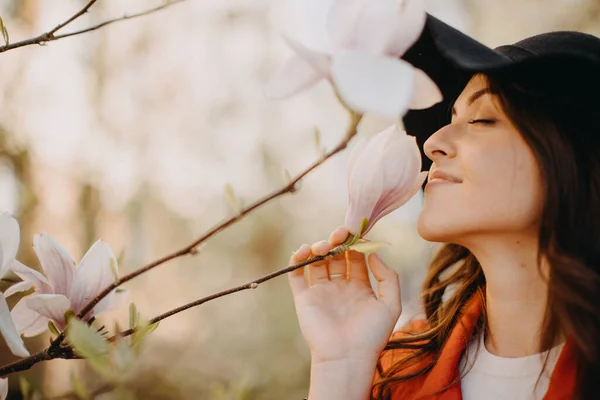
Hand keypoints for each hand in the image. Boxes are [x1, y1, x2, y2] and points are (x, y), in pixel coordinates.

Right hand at [288, 226, 401, 364]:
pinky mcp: (304, 297)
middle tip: (340, 233)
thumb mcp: (391, 304)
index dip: (356, 243)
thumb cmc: (372, 335)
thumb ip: (388, 277)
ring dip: (318, 246)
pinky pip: (296, 274)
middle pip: (335, 255)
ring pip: (316, 260)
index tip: (357, 234)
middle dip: (337, 241)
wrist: (347, 356)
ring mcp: (320, 291)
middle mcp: (339, 286)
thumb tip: (373, 254)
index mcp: (360, 287)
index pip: (355, 257)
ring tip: (323, 246)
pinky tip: (304, 251)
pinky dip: (296, 259)